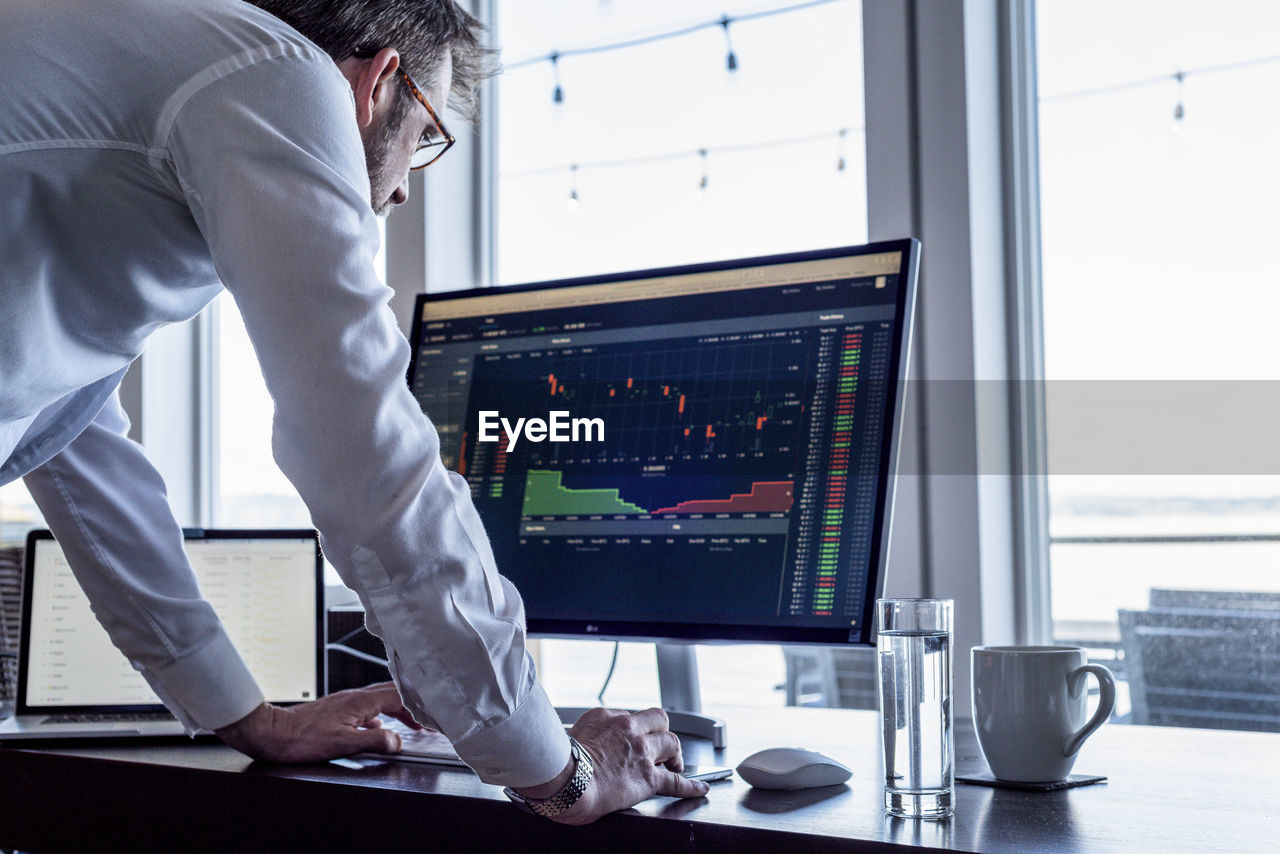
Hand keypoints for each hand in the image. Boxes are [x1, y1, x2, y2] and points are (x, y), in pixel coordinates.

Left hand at [215, 681, 421, 762]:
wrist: (274, 733)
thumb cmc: (303, 739)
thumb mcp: (343, 744)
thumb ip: (374, 742)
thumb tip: (396, 742)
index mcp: (360, 702)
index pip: (399, 697)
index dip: (419, 706)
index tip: (432, 716)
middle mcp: (355, 697)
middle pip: (393, 694)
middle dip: (413, 706)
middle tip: (428, 720)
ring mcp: (346, 702)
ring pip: (381, 700)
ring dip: (399, 710)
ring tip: (410, 724)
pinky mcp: (338, 709)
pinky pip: (368, 708)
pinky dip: (381, 716)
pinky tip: (378, 729)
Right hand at [528, 707, 710, 825]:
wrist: (564, 781)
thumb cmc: (559, 763)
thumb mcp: (569, 734)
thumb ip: (584, 734)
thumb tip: (580, 742)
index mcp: (606, 718)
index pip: (631, 717)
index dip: (636, 729)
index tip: (634, 739)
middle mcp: (628, 729)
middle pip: (659, 721)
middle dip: (662, 733)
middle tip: (660, 747)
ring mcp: (641, 752)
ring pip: (672, 743)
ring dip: (675, 754)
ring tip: (674, 765)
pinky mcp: (648, 778)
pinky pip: (676, 781)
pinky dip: (691, 785)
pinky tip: (699, 788)